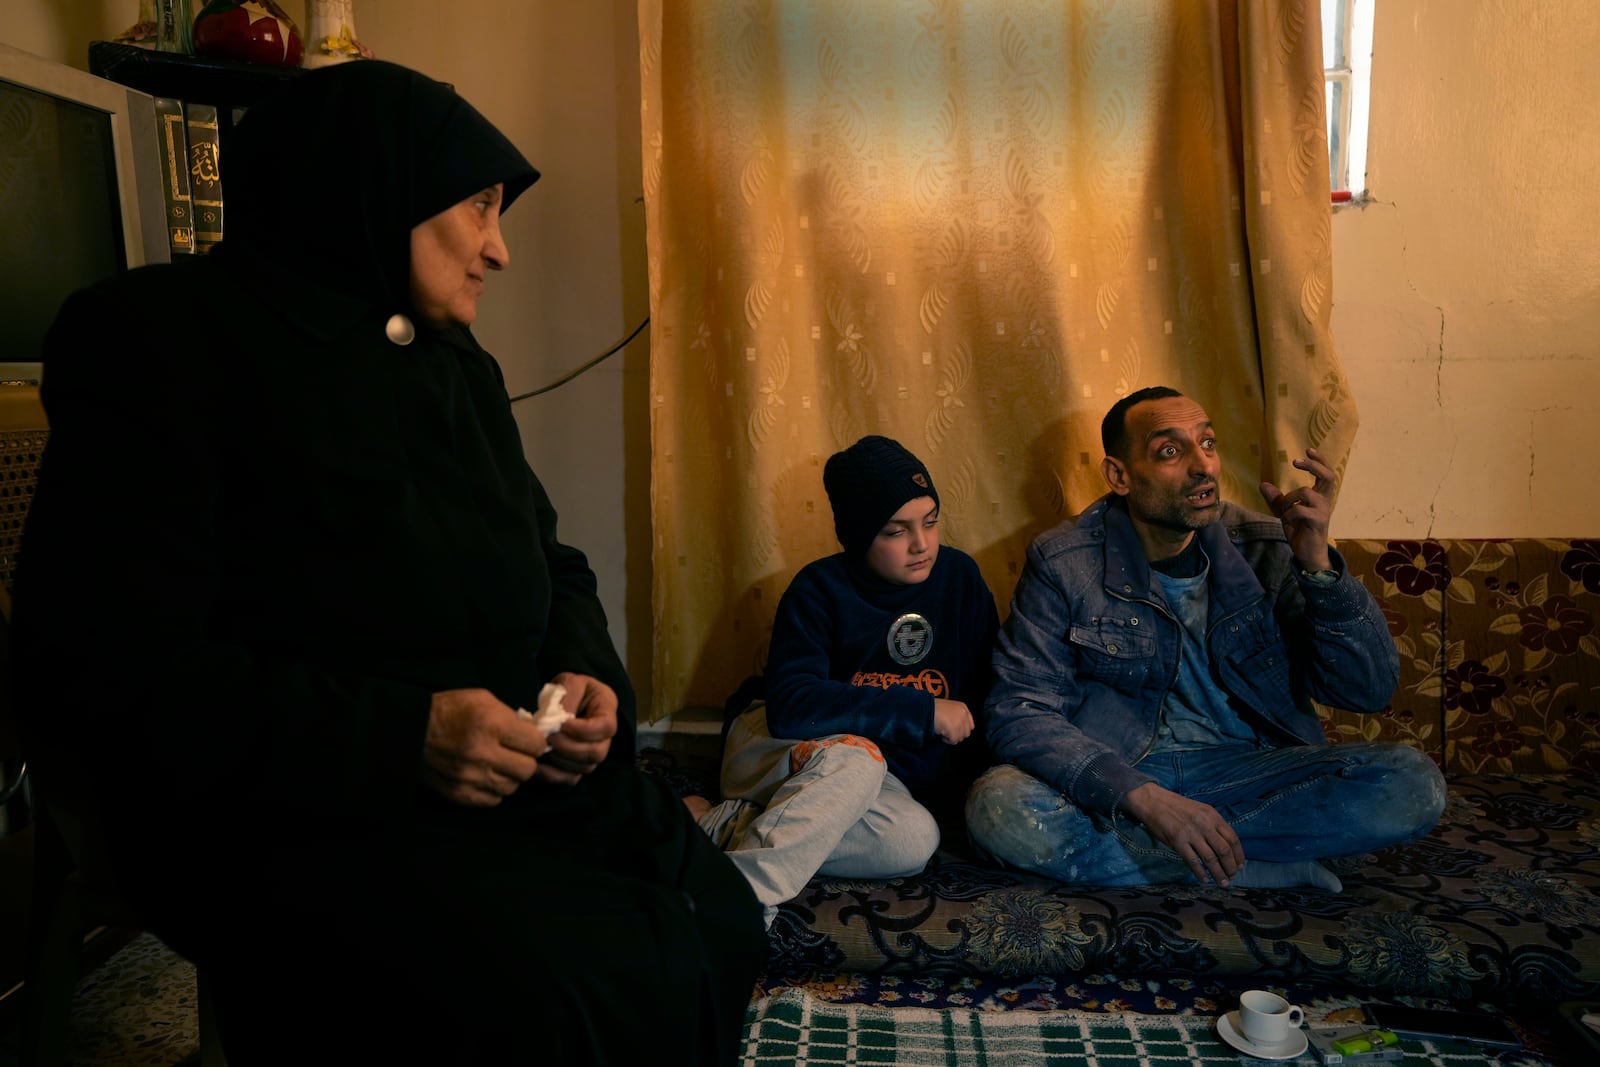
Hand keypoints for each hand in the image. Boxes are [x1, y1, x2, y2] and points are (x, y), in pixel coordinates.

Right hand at [422, 687, 547, 806]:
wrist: (411, 729)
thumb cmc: (450, 710)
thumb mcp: (483, 699)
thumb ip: (511, 717)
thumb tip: (534, 735)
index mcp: (491, 725)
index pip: (536, 744)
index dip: (535, 742)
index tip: (528, 740)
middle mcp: (483, 754)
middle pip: (528, 770)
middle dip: (525, 760)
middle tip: (515, 753)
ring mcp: (470, 777)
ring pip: (512, 787)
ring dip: (509, 776)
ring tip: (497, 764)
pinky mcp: (459, 794)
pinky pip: (493, 800)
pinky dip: (493, 790)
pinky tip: (485, 776)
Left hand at [532, 672, 618, 785]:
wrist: (565, 699)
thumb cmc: (569, 689)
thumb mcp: (569, 682)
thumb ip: (567, 697)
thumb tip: (560, 720)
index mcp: (607, 710)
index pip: (605, 727)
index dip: (584, 730)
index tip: (563, 724)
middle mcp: (605, 737)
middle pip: (597, 752)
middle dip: (569, 748)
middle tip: (549, 737)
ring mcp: (592, 754)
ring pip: (584, 768)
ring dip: (560, 760)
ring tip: (543, 747)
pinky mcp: (578, 766)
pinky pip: (570, 779)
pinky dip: (553, 775)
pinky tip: (538, 764)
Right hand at [932, 698, 974, 744]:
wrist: (925, 709)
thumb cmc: (933, 708)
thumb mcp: (948, 708)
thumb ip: (957, 716)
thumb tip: (959, 729)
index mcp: (963, 707)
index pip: (970, 725)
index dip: (962, 729)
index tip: (954, 730)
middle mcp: (963, 714)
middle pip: (966, 733)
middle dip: (957, 734)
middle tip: (947, 731)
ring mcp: (959, 722)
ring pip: (960, 738)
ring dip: (951, 737)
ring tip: (943, 731)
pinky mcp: (954, 729)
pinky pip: (953, 741)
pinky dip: (946, 740)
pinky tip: (941, 733)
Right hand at [1120, 782, 1244, 886]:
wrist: (1154, 801)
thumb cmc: (1178, 807)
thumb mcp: (1201, 811)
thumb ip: (1213, 826)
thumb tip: (1225, 848)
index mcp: (1212, 816)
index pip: (1232, 838)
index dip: (1239, 855)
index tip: (1240, 866)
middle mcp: (1204, 824)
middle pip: (1224, 850)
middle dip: (1231, 867)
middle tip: (1232, 877)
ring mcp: (1191, 833)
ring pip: (1210, 858)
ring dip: (1218, 873)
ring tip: (1222, 883)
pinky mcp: (1177, 841)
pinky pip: (1192, 861)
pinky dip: (1200, 873)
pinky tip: (1205, 879)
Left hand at [1258, 446, 1334, 572]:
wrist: (1309, 553)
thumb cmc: (1301, 530)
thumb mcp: (1286, 512)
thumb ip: (1277, 499)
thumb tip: (1263, 484)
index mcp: (1321, 496)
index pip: (1326, 473)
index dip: (1320, 460)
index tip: (1308, 449)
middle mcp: (1325, 501)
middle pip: (1327, 476)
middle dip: (1312, 465)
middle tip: (1295, 461)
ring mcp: (1323, 511)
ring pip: (1305, 492)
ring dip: (1288, 499)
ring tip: (1284, 510)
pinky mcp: (1318, 522)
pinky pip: (1299, 510)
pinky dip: (1288, 513)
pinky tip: (1287, 521)